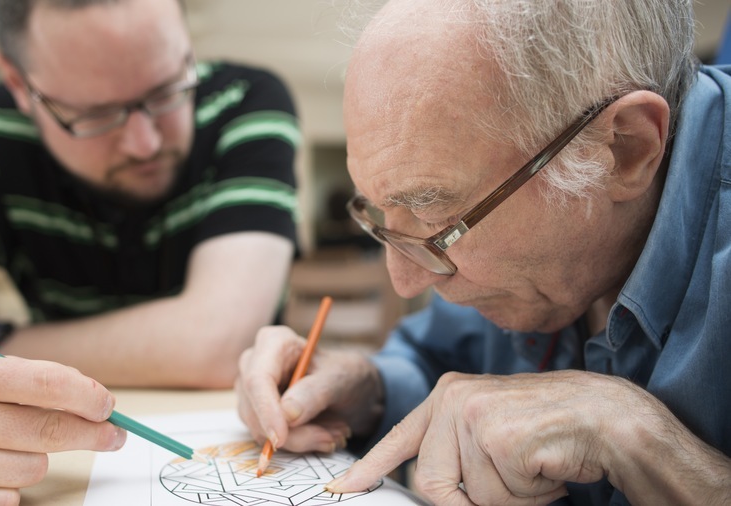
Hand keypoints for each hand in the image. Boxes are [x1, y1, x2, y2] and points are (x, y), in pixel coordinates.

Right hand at [0, 352, 124, 504]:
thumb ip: (36, 383)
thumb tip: (98, 406)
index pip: (46, 385)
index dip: (88, 397)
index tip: (107, 406)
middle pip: (47, 432)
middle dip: (91, 433)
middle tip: (112, 433)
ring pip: (31, 471)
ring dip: (36, 459)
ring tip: (8, 446)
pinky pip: (5, 501)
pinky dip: (7, 487)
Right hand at [235, 325, 383, 453]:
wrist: (350, 390)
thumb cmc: (344, 374)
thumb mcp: (340, 378)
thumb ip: (315, 392)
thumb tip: (287, 414)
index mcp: (274, 342)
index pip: (257, 378)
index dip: (266, 410)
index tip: (281, 437)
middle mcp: (254, 363)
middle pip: (254, 408)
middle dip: (292, 433)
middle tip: (330, 438)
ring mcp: (251, 390)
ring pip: (259, 429)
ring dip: (299, 440)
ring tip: (333, 434)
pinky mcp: (256, 413)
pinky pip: (266, 439)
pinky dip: (297, 444)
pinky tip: (322, 435)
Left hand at [327, 370, 639, 504]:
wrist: (607, 415)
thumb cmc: (550, 429)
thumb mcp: (489, 435)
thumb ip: (456, 457)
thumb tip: (427, 490)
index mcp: (447, 396)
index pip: (399, 440)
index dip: (369, 470)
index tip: (342, 490)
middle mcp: (451, 399)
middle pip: (432, 484)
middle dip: (472, 501)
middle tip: (517, 482)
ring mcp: (471, 415)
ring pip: (471, 497)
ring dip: (510, 498)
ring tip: (535, 466)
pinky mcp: (494, 435)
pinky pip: (500, 496)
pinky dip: (529, 495)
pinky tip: (547, 464)